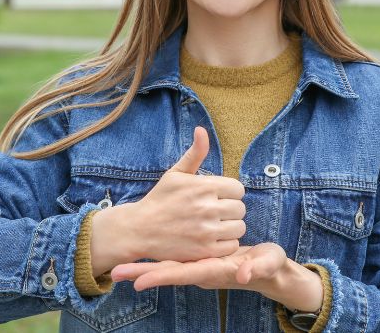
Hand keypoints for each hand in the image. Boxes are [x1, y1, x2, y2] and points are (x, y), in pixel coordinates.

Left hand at [111, 243, 287, 291]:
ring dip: (144, 267)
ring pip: (168, 266)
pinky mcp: (199, 259)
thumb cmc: (269, 266)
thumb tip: (243, 274)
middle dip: (142, 273)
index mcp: (214, 271)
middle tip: (115, 274)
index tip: (138, 283)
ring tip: (118, 269)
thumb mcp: (267, 265)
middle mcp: (201, 271)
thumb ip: (257, 268)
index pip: (183, 274)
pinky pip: (175, 260)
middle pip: (168, 272)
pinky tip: (142, 254)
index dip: (161, 276)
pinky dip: (157, 259)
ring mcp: (199, 265)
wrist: (269, 270)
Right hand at [118, 126, 246, 262]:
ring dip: (230, 227)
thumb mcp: (175, 174)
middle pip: (240, 208)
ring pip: (239, 227)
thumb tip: (201, 129)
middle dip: (230, 210)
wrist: (139, 230)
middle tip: (215, 213)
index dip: (229, 193)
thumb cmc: (160, 200)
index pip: (238, 189)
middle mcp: (207, 208)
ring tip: (216, 226)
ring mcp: (206, 231)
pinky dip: (225, 243)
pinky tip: (212, 239)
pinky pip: (232, 245)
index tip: (218, 197)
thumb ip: (194, 153)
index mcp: (202, 186)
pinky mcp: (205, 251)